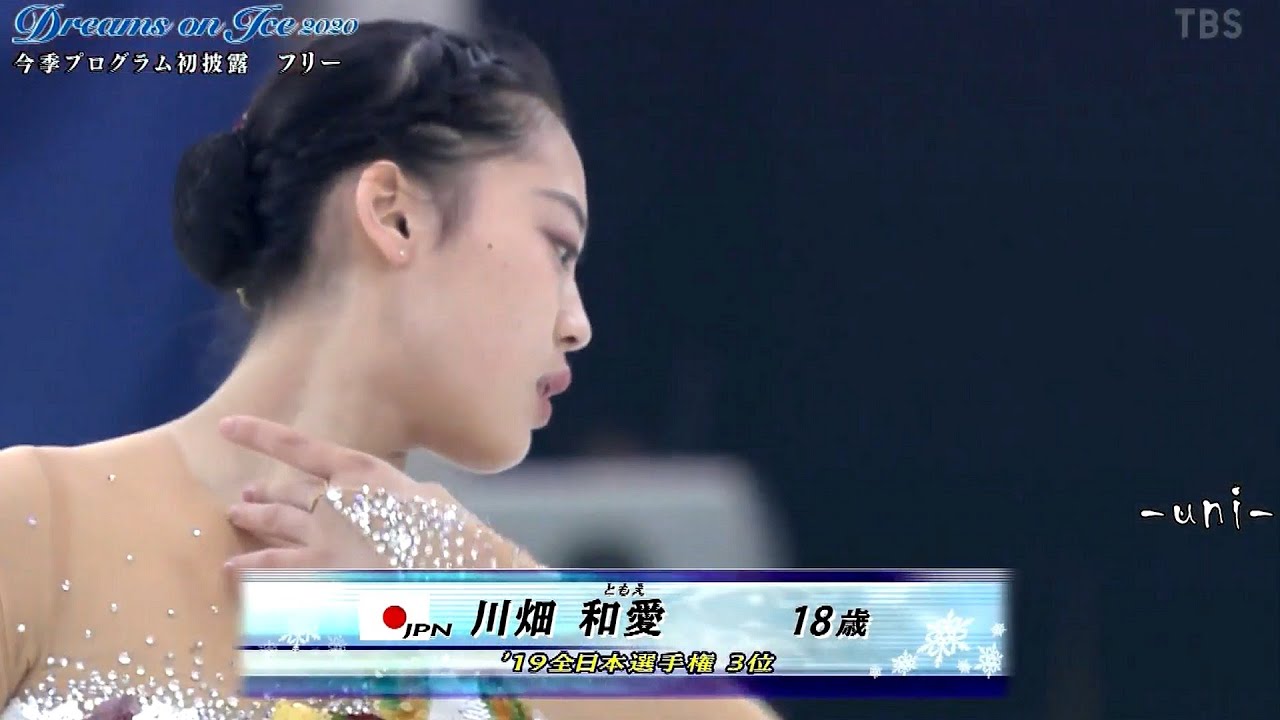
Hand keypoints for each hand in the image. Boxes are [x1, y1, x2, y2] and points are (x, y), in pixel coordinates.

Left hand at [218, 415, 468, 569]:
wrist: (449, 567)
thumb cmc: (449, 527)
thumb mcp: (425, 494)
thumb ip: (396, 493)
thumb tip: (393, 500)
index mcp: (360, 470)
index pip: (297, 447)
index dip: (258, 434)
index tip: (228, 426)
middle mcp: (333, 500)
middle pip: (287, 492)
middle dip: (264, 492)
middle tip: (246, 493)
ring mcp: (324, 538)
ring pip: (275, 524)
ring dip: (253, 519)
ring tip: (235, 515)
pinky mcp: (322, 573)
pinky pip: (277, 567)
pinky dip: (253, 566)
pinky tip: (234, 566)